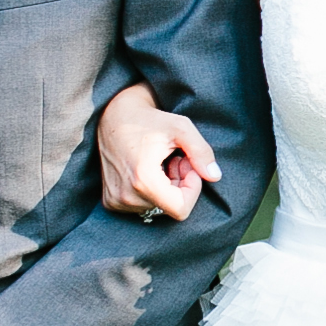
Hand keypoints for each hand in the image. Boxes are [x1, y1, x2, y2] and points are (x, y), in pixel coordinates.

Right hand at [97, 81, 216, 221]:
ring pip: (158, 206)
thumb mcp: (181, 128)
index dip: (192, 189)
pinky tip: (150, 169)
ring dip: (168, 187)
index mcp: (142, 180)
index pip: (180, 209)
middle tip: (177, 159)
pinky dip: (153, 191)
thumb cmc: (149, 120)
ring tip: (163, 162)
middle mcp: (125, 195)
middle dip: (181, 184)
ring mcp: (116, 200)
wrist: (113, 116)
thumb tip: (214, 176)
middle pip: (170, 206)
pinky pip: (143, 205)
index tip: (189, 166)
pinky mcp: (111, 200)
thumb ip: (201, 152)